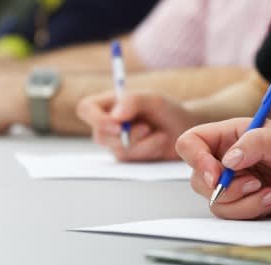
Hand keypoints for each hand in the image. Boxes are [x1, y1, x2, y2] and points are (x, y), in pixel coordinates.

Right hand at [77, 92, 197, 161]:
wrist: (185, 129)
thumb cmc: (167, 110)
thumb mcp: (154, 99)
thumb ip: (133, 102)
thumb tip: (115, 116)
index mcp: (108, 104)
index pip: (85, 109)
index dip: (96, 119)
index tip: (117, 125)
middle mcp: (108, 124)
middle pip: (100, 135)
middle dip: (127, 135)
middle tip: (147, 128)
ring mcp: (116, 143)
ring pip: (118, 150)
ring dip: (142, 143)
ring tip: (159, 133)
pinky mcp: (128, 157)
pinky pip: (131, 159)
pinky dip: (148, 151)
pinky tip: (159, 142)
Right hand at [176, 119, 270, 219]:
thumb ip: (252, 143)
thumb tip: (228, 161)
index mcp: (229, 135)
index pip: (192, 143)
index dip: (196, 160)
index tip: (215, 175)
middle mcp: (227, 159)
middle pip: (199, 179)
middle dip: (225, 189)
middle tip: (253, 184)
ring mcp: (236, 183)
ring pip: (217, 202)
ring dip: (244, 202)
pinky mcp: (247, 203)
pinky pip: (235, 214)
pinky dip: (255, 209)